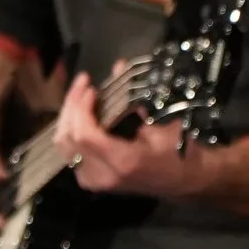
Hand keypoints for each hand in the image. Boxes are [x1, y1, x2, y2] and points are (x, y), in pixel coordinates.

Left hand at [55, 68, 200, 201]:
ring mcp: (93, 180)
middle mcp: (102, 175)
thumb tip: (118, 66)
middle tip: (84, 82)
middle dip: (72, 106)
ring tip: (82, 93)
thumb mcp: (163, 125)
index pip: (85, 135)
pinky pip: (70, 150)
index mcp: (122, 162)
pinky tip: (83, 111)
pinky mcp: (89, 179)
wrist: (184, 182)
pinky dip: (72, 128)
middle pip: (68, 138)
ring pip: (64, 145)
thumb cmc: (180, 153)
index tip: (92, 88)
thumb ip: (134, 98)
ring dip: (69, 115)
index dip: (81, 108)